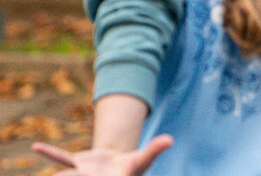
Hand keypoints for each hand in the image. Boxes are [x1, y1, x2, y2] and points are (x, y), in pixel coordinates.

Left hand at [32, 135, 172, 175]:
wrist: (115, 169)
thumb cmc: (132, 167)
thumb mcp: (144, 158)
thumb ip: (156, 149)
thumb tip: (171, 139)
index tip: (115, 175)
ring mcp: (82, 173)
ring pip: (69, 174)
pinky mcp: (76, 163)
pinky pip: (62, 157)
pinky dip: (50, 153)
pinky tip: (37, 147)